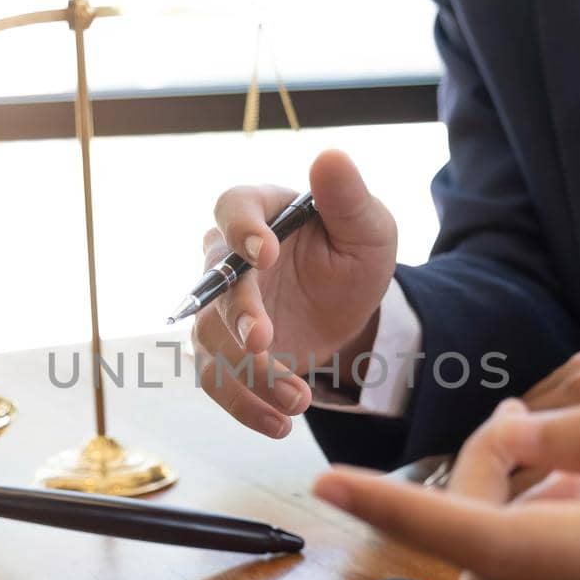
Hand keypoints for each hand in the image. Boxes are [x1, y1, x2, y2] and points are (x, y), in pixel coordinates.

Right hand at [193, 150, 397, 437]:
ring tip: (296, 399)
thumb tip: (331, 156)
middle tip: (263, 342)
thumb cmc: (355, 254)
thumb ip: (348, 197)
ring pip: (211, 339)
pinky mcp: (223, 351)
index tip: (264, 252)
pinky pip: (219, 380)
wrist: (352, 310)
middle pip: (215, 282)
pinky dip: (246, 405)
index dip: (241, 228)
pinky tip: (281, 423)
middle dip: (238, 314)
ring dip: (246, 372)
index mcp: (260, 211)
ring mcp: (220, 307)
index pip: (233, 207)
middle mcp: (227, 257)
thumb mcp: (368, 228)